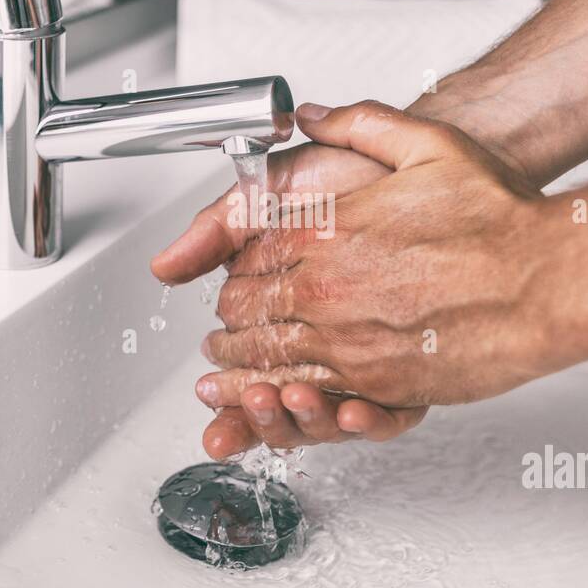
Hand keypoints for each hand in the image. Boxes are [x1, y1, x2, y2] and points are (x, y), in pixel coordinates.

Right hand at [151, 133, 439, 457]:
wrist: (423, 165)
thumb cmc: (354, 176)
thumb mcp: (273, 192)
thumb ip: (218, 227)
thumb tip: (164, 267)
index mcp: (281, 306)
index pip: (244, 366)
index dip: (224, 388)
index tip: (210, 390)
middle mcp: (321, 337)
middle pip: (280, 402)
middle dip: (258, 413)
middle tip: (246, 399)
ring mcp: (364, 355)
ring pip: (324, 417)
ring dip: (301, 419)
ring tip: (290, 398)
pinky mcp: (409, 368)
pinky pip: (386, 416)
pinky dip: (366, 421)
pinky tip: (351, 409)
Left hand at [196, 100, 561, 456]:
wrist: (549, 278)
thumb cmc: (500, 218)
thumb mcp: (427, 144)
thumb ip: (359, 124)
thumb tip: (311, 115)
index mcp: (328, 232)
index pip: (248, 256)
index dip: (234, 269)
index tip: (236, 276)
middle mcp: (327, 288)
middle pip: (246, 312)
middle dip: (231, 321)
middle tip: (224, 328)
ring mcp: (349, 340)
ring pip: (267, 359)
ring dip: (243, 365)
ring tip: (232, 373)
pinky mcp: (379, 383)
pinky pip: (310, 395)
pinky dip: (282, 397)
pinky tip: (276, 396)